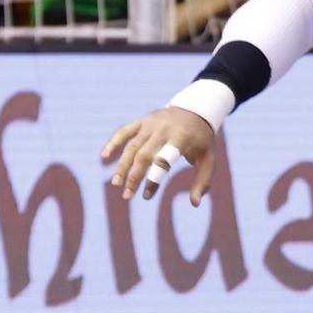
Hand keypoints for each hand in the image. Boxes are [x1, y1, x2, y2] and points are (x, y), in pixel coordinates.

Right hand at [101, 105, 215, 203]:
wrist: (197, 108)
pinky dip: (113, 142)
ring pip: (132, 145)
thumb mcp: (208, 159)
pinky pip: (124, 131)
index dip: (154, 178)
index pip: (164, 159)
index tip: (146, 196)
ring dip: (122, 165)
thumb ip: (202, 181)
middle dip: (134, 176)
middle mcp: (163, 129)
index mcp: (181, 138)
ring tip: (116, 184)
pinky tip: (104, 156)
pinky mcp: (142, 120)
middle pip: (144, 154)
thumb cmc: (202, 139)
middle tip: (127, 196)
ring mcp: (151, 123)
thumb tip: (195, 204)